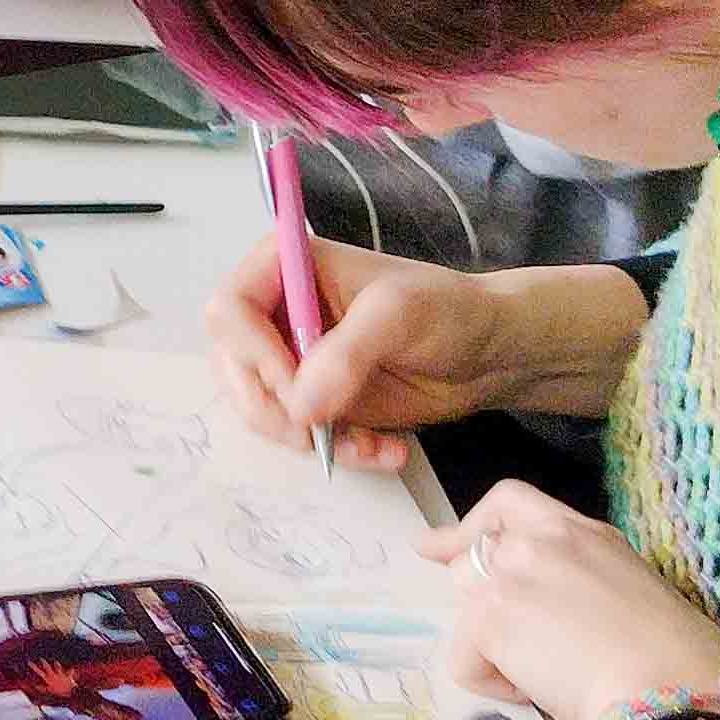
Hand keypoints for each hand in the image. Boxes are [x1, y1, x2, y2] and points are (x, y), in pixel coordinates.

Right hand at [203, 239, 650, 471]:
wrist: (492, 354)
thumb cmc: (448, 312)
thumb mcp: (398, 316)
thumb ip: (345, 354)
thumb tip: (298, 406)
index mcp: (283, 267)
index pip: (228, 310)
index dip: (253, 354)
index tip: (296, 386)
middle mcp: (276, 311)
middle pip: (233, 367)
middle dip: (274, 409)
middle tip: (318, 433)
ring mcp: (291, 359)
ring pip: (260, 409)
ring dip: (309, 438)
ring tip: (369, 446)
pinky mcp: (313, 399)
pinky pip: (298, 435)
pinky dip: (335, 452)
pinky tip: (384, 450)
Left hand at [424, 476, 719, 719]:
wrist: (673, 689)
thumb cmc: (676, 659)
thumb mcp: (628, 587)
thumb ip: (579, 576)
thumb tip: (549, 605)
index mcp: (579, 531)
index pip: (507, 502)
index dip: (467, 527)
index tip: (434, 548)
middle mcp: (537, 542)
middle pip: (472, 563)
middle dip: (487, 608)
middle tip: (528, 649)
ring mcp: (508, 575)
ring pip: (465, 611)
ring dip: (496, 648)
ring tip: (553, 674)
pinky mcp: (488, 619)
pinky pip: (464, 661)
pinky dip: (496, 687)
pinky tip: (543, 693)